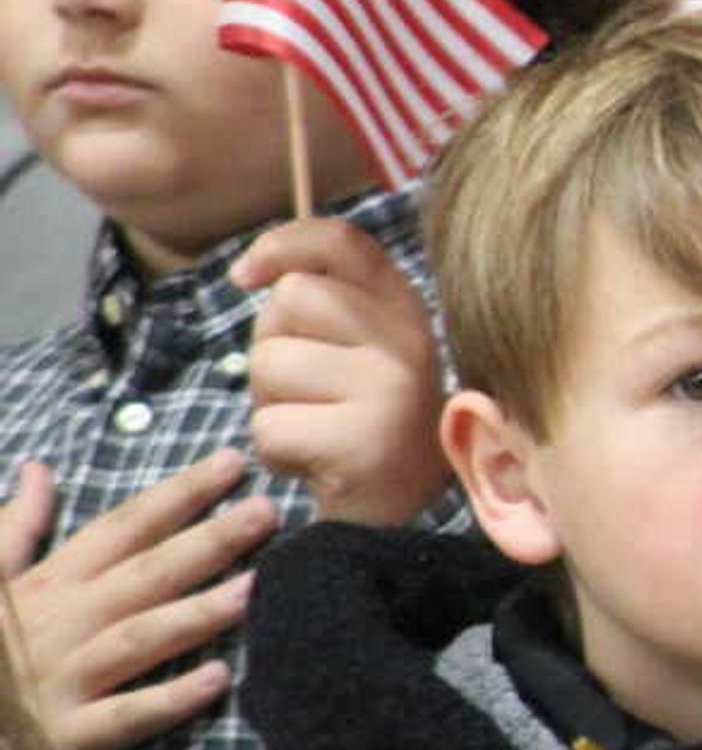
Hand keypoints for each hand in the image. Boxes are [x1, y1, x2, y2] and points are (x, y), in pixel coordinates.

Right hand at [0, 451, 277, 749]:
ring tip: (258, 586)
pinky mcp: (65, 738)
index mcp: (48, 585)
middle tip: (268, 510)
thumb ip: (14, 528)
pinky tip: (220, 679)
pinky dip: (170, 699)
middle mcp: (64, 624)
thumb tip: (38, 468)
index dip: (178, 493)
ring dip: (199, 612)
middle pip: (146, 575)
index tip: (233, 462)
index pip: (123, 528)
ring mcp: (66, 681)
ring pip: (142, 638)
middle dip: (207, 540)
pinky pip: (125, 716)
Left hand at [234, 219, 448, 527]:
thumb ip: (323, 299)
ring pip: (270, 363)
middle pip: (291, 298)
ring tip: (311, 424)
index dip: (283, 244)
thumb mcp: (358, 345)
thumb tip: (250, 271)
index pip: (342, 241)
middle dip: (272, 342)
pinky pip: (269, 425)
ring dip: (269, 401)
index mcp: (404, 307)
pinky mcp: (363, 441)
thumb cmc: (359, 417)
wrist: (402, 508)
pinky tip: (313, 460)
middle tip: (304, 386)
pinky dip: (274, 449)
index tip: (246, 275)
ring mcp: (390, 389)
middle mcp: (408, 339)